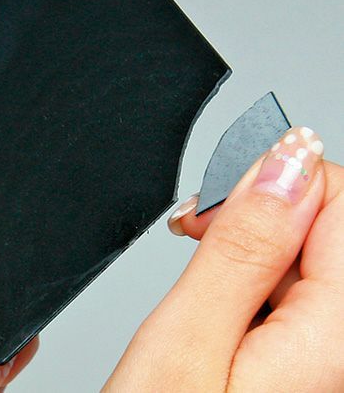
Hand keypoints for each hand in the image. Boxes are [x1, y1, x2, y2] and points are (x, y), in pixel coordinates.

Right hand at [104, 126, 343, 391]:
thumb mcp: (188, 338)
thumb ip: (245, 246)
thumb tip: (284, 162)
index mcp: (339, 340)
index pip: (339, 198)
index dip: (273, 180)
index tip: (215, 202)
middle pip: (331, 220)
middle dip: (262, 206)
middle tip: (200, 230)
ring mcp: (334, 353)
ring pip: (312, 247)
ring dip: (254, 238)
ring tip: (206, 262)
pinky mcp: (314, 351)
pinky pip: (301, 281)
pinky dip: (257, 267)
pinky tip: (226, 288)